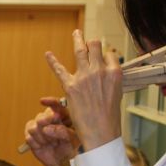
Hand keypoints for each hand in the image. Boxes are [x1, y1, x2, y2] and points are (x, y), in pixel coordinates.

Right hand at [24, 100, 78, 165]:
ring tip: (51, 144)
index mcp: (64, 116)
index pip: (57, 105)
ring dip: (41, 137)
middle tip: (51, 134)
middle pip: (41, 116)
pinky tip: (43, 146)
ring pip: (32, 126)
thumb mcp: (73, 140)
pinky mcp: (32, 137)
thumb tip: (47, 128)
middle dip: (45, 124)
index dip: (50, 102)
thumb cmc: (73, 150)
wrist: (64, 164)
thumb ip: (63, 131)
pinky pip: (28, 136)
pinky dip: (35, 143)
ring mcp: (40, 128)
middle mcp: (51, 120)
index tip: (42, 101)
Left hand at [46, 30, 122, 151]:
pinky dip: (52, 61)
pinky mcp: (70, 86)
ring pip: (81, 50)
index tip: (102, 58)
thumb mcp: (117, 93)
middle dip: (92, 43)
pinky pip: (60, 70)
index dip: (105, 56)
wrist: (100, 132)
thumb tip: (106, 69)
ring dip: (78, 39)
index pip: (109, 54)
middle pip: (95, 46)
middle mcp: (100, 71)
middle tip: (89, 41)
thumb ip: (110, 78)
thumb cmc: (110, 116)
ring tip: (76, 33)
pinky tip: (47, 54)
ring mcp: (84, 77)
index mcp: (114, 73)